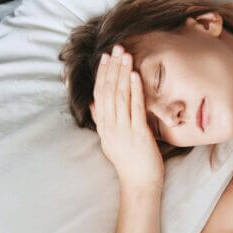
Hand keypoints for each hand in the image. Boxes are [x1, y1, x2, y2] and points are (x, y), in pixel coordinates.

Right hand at [90, 44, 164, 189]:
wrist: (139, 184)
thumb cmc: (129, 163)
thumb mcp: (110, 140)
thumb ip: (101, 120)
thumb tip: (93, 103)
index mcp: (103, 126)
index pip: (99, 94)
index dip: (102, 74)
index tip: (105, 57)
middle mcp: (110, 125)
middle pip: (108, 90)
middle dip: (112, 67)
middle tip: (116, 48)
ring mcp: (122, 129)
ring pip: (119, 95)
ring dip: (122, 73)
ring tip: (125, 55)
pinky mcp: (137, 133)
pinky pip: (134, 108)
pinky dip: (134, 90)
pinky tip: (135, 75)